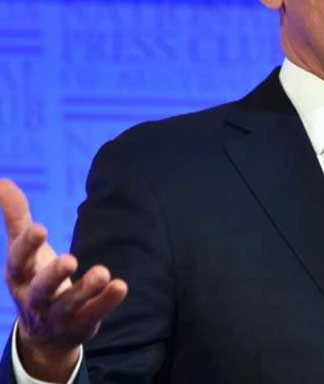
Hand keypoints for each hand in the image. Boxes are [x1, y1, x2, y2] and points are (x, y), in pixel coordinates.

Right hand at [0, 178, 127, 381]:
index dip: (27, 246)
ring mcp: (58, 315)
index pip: (18, 262)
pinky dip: (106, 302)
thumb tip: (2, 180)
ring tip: (103, 272)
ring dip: (85, 290)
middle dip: (53, 275)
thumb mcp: (22, 250)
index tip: (40, 228)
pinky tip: (120, 286)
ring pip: (68, 305)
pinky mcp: (81, 324)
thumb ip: (16, 216)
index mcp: (20, 276)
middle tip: (70, 259)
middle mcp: (35, 298)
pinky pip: (93, 314)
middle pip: (41, 290)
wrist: (45, 334)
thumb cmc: (34, 278)